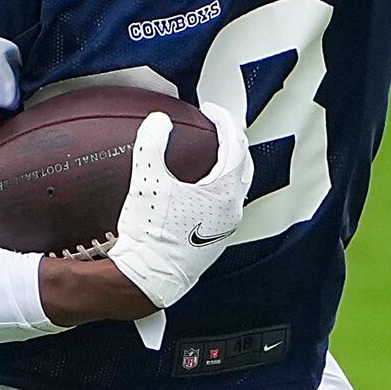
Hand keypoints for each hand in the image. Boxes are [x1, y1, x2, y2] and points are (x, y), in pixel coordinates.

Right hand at [102, 102, 250, 316]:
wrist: (148, 278)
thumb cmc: (151, 234)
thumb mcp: (146, 183)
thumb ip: (151, 146)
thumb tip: (158, 121)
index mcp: (224, 192)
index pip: (235, 146)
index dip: (224, 122)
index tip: (211, 111)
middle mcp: (233, 209)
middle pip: (243, 165)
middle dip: (234, 142)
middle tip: (218, 128)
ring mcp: (226, 226)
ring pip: (237, 186)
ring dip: (229, 166)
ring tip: (212, 153)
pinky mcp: (216, 239)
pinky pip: (225, 204)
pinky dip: (219, 187)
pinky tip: (199, 188)